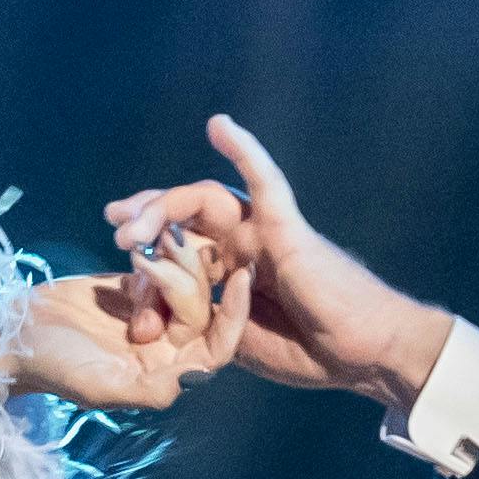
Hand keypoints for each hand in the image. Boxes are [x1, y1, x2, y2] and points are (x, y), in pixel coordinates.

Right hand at [9, 251, 253, 414]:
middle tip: (153, 255)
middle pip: (201, 306)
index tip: (242, 276)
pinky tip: (128, 241)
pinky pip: (158, 261)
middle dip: (183, 278)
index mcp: (164, 375)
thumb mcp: (100, 384)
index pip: (216, 348)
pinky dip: (148, 248)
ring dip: (164, 259)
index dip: (233, 315)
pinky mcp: (132, 288)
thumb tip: (197, 376)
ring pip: (182, 278)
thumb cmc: (53, 367)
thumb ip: (150, 387)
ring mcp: (149, 316)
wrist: (13, 334)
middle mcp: (164, 349)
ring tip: (136, 248)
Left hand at [105, 115, 451, 410]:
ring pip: (206, 202)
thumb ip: (207, 321)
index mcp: (235, 271)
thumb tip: (167, 315)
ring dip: (165, 206)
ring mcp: (265, 231)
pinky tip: (218, 125)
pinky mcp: (286, 227)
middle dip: (146, 218)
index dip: (149, 243)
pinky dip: (244, 151)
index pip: (184, 245)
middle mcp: (246, 243)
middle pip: (187, 216)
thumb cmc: (312, 352)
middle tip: (114, 227)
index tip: (117, 247)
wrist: (363, 353)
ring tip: (132, 223)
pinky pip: (264, 182)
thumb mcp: (239, 343)